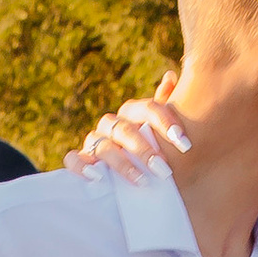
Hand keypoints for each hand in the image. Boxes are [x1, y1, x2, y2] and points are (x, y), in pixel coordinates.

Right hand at [63, 72, 188, 178]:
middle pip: (125, 130)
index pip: (147, 109)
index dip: (165, 122)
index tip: (185, 143)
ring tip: (142, 181)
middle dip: (145, 149)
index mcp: (132, 114)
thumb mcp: (163, 135)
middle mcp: (111, 124)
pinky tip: (96, 177)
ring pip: (103, 146)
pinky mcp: (80, 161)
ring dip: (122, 163)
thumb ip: (166, 109)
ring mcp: (94, 142)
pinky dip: (81, 166)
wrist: (133, 181)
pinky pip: (72, 159)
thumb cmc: (152, 153)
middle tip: (164, 169)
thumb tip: (170, 75)